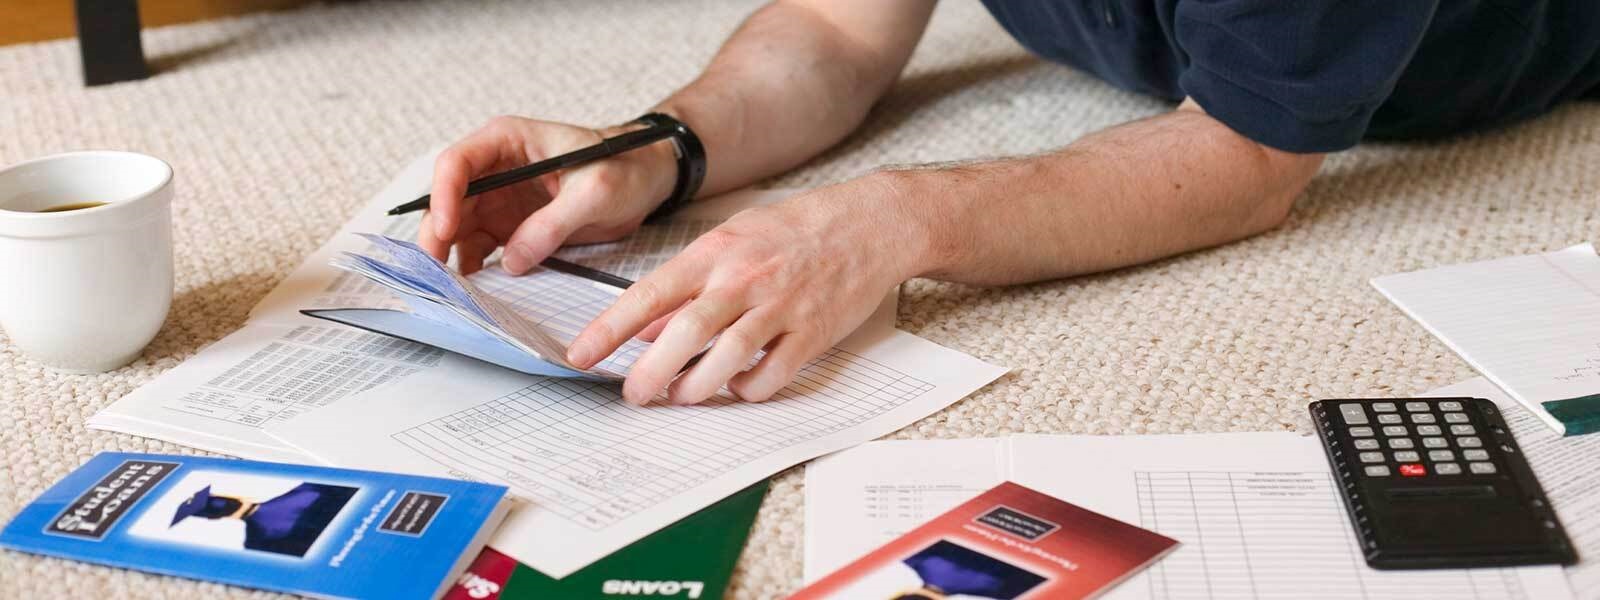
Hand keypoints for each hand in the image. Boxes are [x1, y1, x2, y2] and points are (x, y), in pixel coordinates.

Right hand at [419, 116, 677, 272]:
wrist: (646, 178)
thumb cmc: (625, 167)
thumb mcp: (595, 192)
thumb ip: (552, 224)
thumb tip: (511, 261)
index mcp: (507, 141)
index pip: (457, 163)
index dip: (444, 196)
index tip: (448, 229)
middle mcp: (494, 170)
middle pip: (448, 201)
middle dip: (438, 236)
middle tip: (433, 273)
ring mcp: (499, 201)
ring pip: (459, 230)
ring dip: (451, 258)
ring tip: (451, 292)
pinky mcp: (510, 228)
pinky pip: (482, 250)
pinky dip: (475, 270)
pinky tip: (475, 293)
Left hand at [565, 176, 925, 404]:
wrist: (869, 224)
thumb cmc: (795, 231)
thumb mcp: (733, 241)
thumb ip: (690, 283)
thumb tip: (650, 328)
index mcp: (715, 253)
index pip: (649, 295)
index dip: (610, 329)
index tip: (580, 354)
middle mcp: (743, 280)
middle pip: (684, 334)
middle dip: (649, 373)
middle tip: (632, 395)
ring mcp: (780, 307)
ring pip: (726, 360)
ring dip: (696, 388)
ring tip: (681, 396)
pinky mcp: (812, 332)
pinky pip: (772, 374)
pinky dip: (749, 389)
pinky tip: (739, 386)